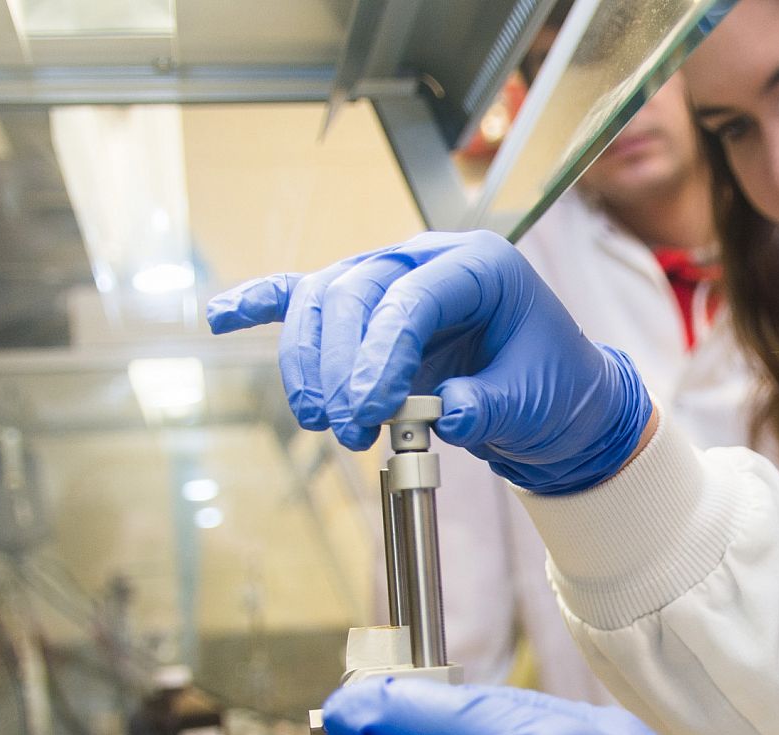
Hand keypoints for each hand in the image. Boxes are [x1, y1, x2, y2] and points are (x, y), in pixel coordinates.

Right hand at [205, 231, 652, 493]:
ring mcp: (392, 279)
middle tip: (348, 430)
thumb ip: (487, 406)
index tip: (370, 410)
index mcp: (479, 265)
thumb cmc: (552, 389)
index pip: (410, 296)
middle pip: (354, 291)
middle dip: (341, 365)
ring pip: (325, 300)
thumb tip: (443, 413)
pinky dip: (261, 305)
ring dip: (311, 361)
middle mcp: (427, 260)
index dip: (380, 353)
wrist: (558, 399)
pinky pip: (304, 298)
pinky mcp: (369, 311)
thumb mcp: (532, 402)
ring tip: (323, 421)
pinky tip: (221, 316)